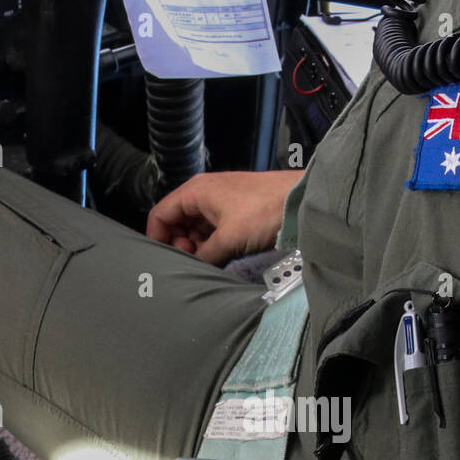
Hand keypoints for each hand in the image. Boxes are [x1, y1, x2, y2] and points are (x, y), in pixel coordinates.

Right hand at [146, 169, 303, 264]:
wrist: (301, 201)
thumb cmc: (264, 212)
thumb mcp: (228, 238)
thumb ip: (204, 255)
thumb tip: (191, 268)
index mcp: (195, 191)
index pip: (161, 214)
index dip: (158, 238)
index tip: (164, 260)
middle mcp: (204, 194)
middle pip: (177, 222)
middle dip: (180, 245)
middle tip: (193, 262)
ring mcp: (220, 202)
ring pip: (196, 228)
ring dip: (198, 246)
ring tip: (210, 261)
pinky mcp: (236, 212)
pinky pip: (214, 230)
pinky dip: (213, 244)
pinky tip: (222, 256)